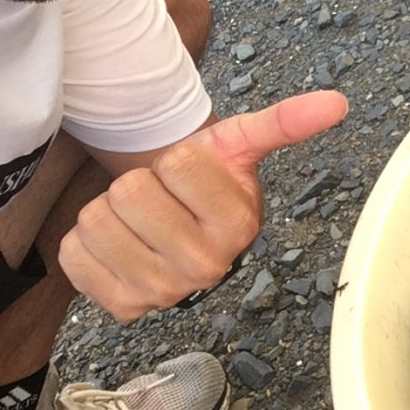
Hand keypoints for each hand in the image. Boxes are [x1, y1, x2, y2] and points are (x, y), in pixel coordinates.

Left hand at [59, 90, 347, 320]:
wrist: (178, 224)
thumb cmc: (206, 181)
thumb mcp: (240, 144)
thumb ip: (284, 122)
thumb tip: (336, 102)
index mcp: (238, 226)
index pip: (176, 164)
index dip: (177, 161)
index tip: (191, 178)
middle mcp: (205, 269)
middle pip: (131, 191)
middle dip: (141, 184)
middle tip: (163, 199)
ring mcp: (160, 293)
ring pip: (96, 219)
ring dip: (111, 210)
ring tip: (141, 219)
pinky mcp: (119, 307)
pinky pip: (72, 252)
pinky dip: (86, 241)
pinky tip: (119, 244)